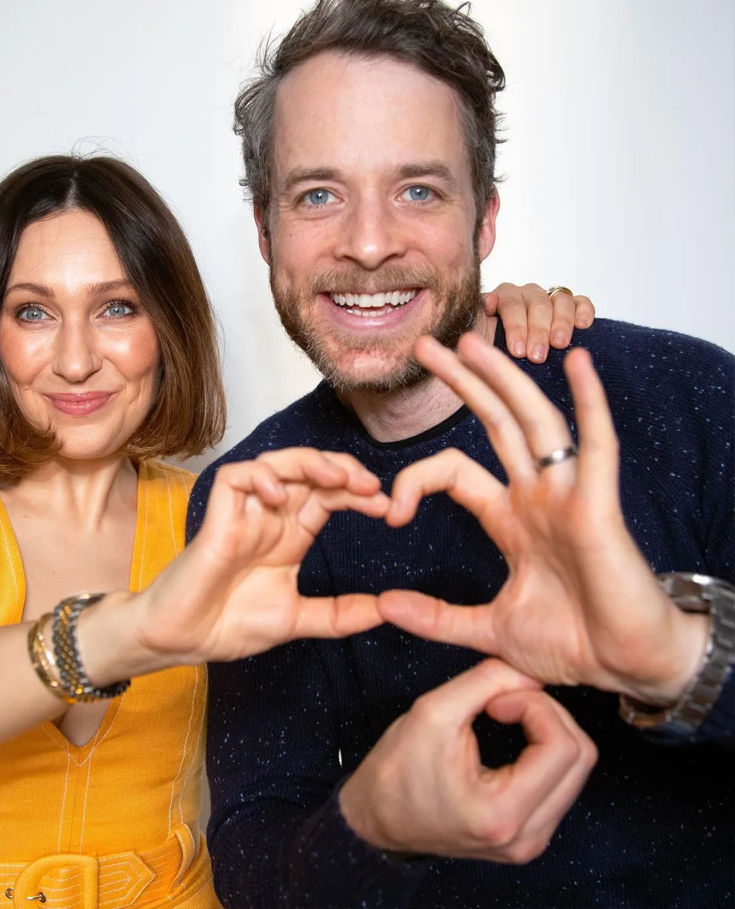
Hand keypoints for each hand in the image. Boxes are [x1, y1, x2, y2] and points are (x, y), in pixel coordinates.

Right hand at [132, 448, 390, 663]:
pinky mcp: (217, 517)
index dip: (359, 494)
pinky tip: (278, 495)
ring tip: (338, 478)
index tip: (389, 509)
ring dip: (310, 463)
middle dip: (344, 470)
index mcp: (291, 534)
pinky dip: (259, 477)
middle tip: (372, 487)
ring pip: (277, 463)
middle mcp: (270, 516)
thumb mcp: (298, 619)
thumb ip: (340, 614)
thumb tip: (387, 610)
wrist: (183, 642)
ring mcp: (244, 513)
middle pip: (310, 471)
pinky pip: (236, 477)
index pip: (330, 496)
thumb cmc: (229, 625)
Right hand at [339, 659, 596, 861]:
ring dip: (547, 730)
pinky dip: (543, 750)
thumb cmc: (397, 769)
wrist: (378, 817)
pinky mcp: (532, 835)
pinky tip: (512, 737)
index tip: (496, 699)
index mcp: (503, 813)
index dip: (535, 706)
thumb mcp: (433, 712)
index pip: (563, 747)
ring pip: (576, 770)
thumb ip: (484, 682)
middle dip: (546, 714)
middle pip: (580, 758)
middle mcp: (528, 836)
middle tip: (503, 701)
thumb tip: (526, 668)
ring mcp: (533, 840)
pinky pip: (562, 783)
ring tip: (504, 716)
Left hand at [379, 334, 708, 704]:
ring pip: (535, 423)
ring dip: (504, 380)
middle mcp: (537, 496)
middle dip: (461, 383)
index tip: (390, 514)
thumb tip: (383, 606)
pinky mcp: (600, 508)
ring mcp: (569, 496)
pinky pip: (597, 447)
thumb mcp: (490, 629)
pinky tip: (578, 363)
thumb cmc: (573, 643)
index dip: (417, 480)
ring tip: (473, 341)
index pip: (454, 471)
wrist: (628, 668)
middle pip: (494, 424)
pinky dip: (590, 404)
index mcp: (509, 518)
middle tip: (426, 346)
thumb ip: (437, 618)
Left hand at [484, 283, 593, 362]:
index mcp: (499, 299)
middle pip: (536, 303)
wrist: (507, 369)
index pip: (509, 302)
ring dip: (560, 322)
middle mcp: (524, 295)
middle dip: (537, 331)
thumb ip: (474, 329)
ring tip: (559, 345)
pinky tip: (583, 326)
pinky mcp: (572, 308)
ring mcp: (548, 299)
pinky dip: (583, 311)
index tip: (517, 351)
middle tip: (536, 357)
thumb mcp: (475, 347)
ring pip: (559, 300)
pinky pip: (581, 301)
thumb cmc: (487, 360)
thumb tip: (484, 307)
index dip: (515, 325)